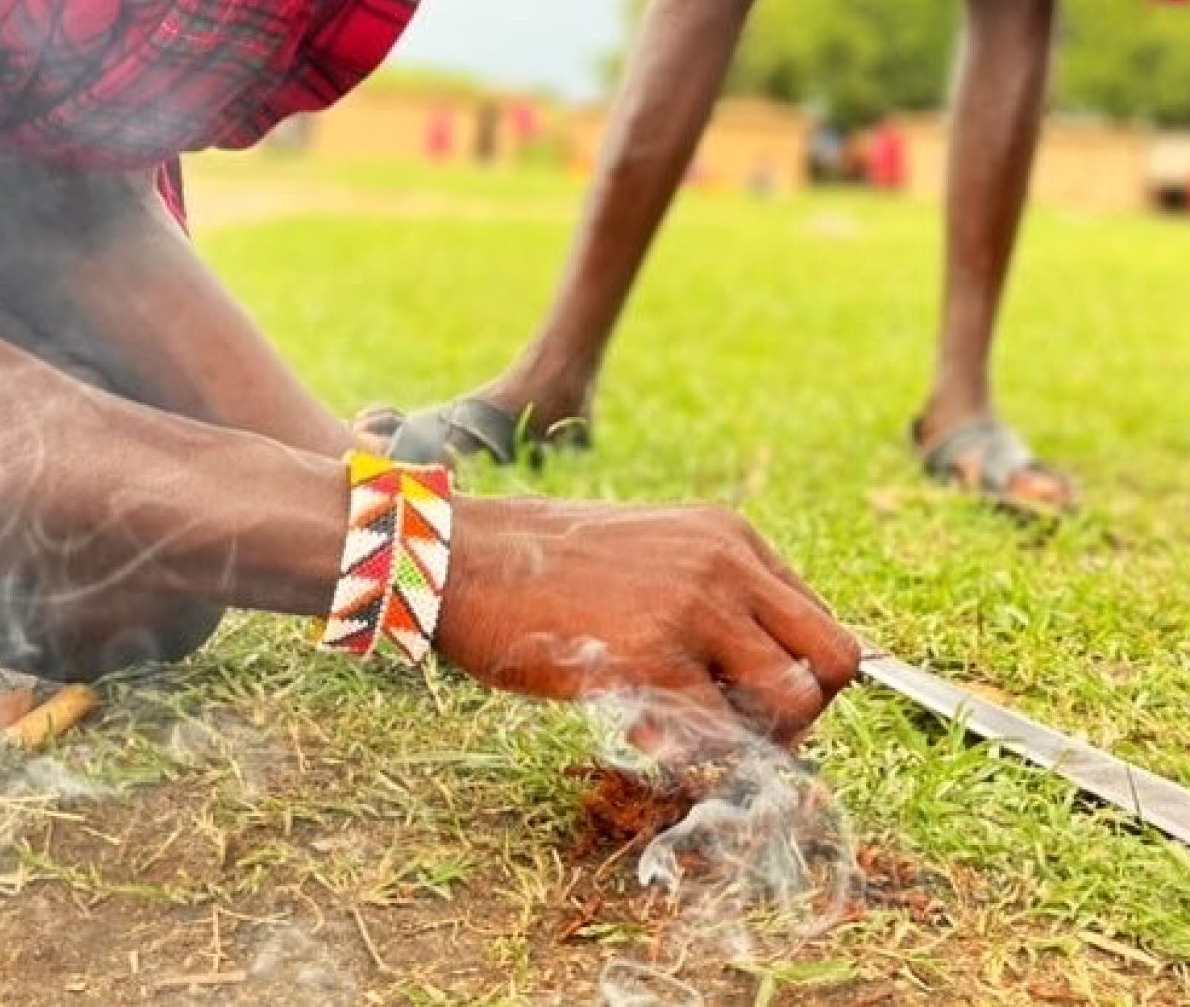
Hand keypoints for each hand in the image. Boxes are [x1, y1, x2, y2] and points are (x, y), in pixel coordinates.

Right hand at [436, 495, 858, 759]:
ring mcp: (693, 608)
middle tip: (745, 734)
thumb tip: (762, 677)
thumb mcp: (651, 554)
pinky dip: (702, 764)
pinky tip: (650, 743)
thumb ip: (712, 598)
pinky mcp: (651, 656)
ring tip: (697, 740)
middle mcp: (726, 564)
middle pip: (836, 661)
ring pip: (797, 702)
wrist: (464, 558)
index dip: (801, 677)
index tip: (756, 704)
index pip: (821, 621)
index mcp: (729, 536)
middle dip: (805, 715)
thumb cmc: (547, 569)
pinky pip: (722, 739)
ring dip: (762, 742)